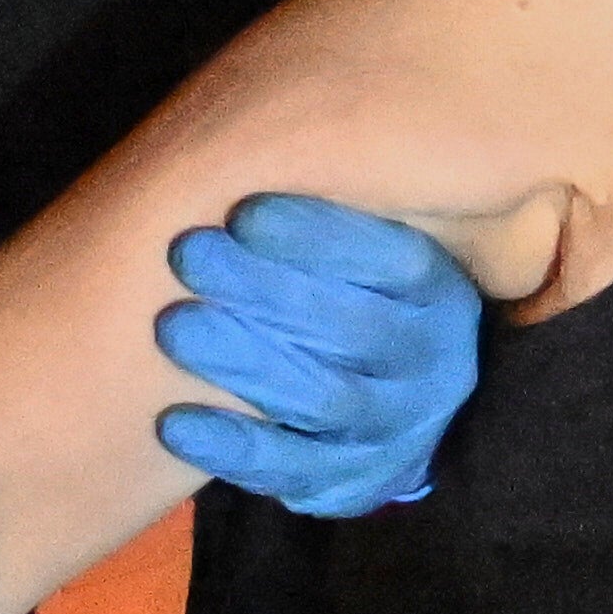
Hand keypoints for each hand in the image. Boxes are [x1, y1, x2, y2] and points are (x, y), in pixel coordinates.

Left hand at [150, 194, 484, 516]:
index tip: (244, 212)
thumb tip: (249, 132)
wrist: (381, 392)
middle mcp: (438, 362)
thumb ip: (325, 203)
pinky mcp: (362, 481)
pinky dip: (234, 450)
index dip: (321, 237)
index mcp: (440, 290)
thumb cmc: (341, 291)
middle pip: (353, 329)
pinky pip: (298, 472)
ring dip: (244, 363)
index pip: (393, 262)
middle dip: (265, 289)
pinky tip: (174, 421)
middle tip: (188, 254)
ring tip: (171, 326)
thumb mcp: (356, 244)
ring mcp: (403, 429)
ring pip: (325, 400)